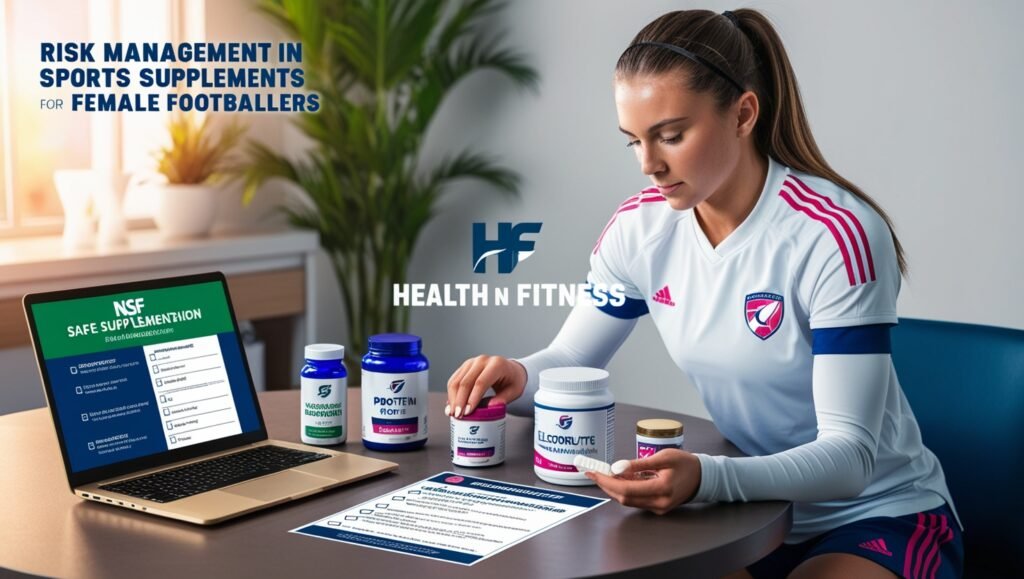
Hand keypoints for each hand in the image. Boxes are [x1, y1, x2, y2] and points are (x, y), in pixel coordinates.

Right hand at [445, 355, 526, 417]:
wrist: (510, 369)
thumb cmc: (513, 380)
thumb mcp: (515, 391)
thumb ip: (503, 399)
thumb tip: (489, 408)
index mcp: (496, 364)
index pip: (481, 382)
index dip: (472, 398)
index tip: (468, 412)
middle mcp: (482, 361)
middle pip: (466, 382)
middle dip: (460, 400)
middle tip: (458, 416)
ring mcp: (471, 362)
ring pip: (456, 381)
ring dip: (453, 398)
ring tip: (452, 413)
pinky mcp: (465, 367)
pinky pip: (454, 380)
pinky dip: (451, 394)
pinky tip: (450, 406)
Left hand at [586, 449, 701, 514]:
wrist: (702, 477)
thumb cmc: (685, 464)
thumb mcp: (663, 457)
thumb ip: (639, 464)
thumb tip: (617, 467)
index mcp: (661, 489)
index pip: (625, 489)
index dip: (607, 481)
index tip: (594, 472)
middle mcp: (658, 502)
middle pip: (624, 497)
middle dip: (606, 485)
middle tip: (594, 472)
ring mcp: (658, 507)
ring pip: (628, 500)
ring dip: (614, 488)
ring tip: (605, 473)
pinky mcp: (657, 507)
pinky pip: (636, 500)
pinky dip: (625, 490)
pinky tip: (620, 479)